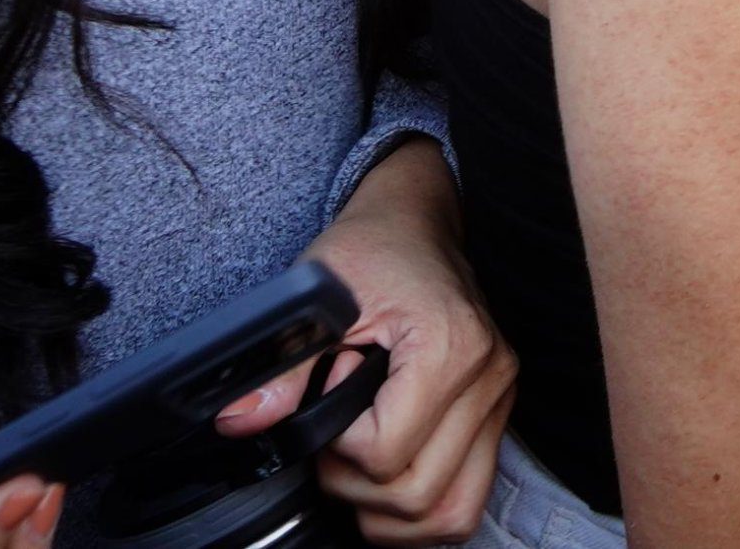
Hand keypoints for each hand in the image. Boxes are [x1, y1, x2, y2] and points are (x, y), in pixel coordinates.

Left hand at [223, 140, 513, 542]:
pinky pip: (467, 499)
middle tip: (335, 437)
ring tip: (360, 464)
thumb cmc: (371, 252)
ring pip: (451, 514)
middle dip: (356, 485)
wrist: (414, 226)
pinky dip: (422, 510)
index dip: (338, 443)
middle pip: (417, 496)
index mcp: (449, 346)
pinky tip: (388, 479)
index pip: (385, 454)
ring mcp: (499, 400)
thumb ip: (282, 368)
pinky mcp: (497, 414)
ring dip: (391, 511)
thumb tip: (241, 419)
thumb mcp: (315, 298)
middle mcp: (489, 378)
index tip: (329, 396)